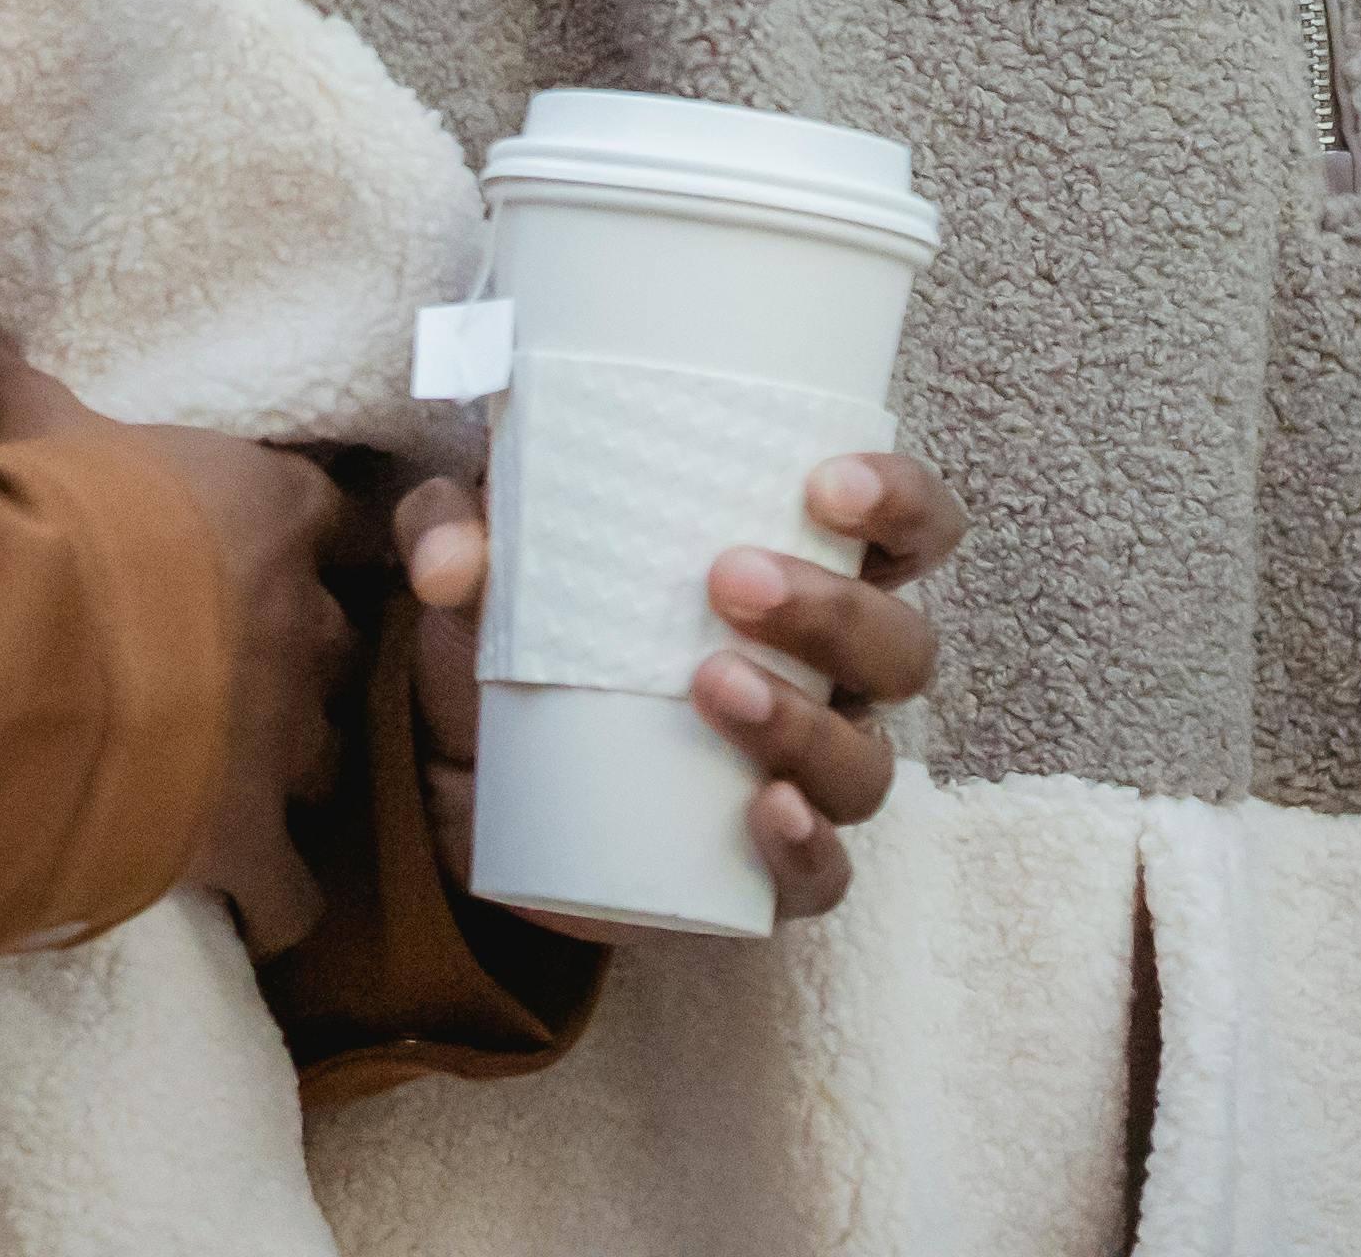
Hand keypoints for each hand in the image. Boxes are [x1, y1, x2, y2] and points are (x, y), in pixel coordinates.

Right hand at [0, 273, 355, 947]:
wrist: (22, 668)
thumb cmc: (37, 529)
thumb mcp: (18, 426)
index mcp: (270, 510)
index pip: (343, 516)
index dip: (314, 537)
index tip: (283, 552)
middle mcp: (302, 621)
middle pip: (342, 642)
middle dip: (301, 659)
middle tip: (242, 670)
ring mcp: (286, 737)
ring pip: (328, 757)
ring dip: (289, 767)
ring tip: (234, 776)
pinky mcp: (251, 839)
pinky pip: (296, 886)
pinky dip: (277, 896)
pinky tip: (250, 900)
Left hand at [397, 449, 963, 923]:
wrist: (481, 784)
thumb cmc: (531, 632)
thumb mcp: (484, 563)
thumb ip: (452, 528)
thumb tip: (452, 560)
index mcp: (804, 573)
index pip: (908, 530)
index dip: (899, 501)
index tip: (825, 482)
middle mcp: (831, 677)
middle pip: (901, 646)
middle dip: (832, 610)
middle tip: (728, 581)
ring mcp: (806, 777)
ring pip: (869, 764)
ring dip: (804, 722)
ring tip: (712, 686)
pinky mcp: (761, 872)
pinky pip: (824, 877)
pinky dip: (808, 849)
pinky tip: (767, 813)